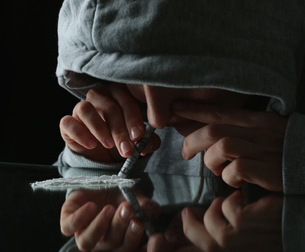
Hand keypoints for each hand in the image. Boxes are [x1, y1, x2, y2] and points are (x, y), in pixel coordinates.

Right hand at [59, 83, 159, 162]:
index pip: (125, 99)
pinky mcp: (68, 123)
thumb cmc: (123, 142)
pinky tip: (92, 145)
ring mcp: (81, 109)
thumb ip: (146, 141)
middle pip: (108, 106)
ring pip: (86, 108)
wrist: (103, 158)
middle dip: (119, 130)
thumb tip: (146, 142)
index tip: (138, 136)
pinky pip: (68, 122)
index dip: (132, 118)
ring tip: (108, 145)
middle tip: (126, 149)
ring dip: (99, 128)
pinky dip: (80, 133)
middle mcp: (99, 98)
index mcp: (119, 96)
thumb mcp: (138, 143)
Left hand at [60, 188, 159, 250]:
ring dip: (99, 226)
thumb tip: (149, 210)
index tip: (139, 221)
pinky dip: (79, 218)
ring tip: (109, 208)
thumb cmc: (120, 197)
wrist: (99, 185)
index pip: (127, 247)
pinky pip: (68, 227)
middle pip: (110, 242)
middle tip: (127, 208)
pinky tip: (91, 206)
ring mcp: (83, 233)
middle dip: (120, 224)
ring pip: (86, 242)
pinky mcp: (68, 222)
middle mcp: (101, 243)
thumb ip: (145, 206)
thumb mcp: (136, 199)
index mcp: (119, 242)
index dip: (133, 236)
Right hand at [146, 191, 282, 251]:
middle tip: (186, 212)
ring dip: (216, 209)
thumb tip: (188, 225)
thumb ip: (211, 235)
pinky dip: (232, 201)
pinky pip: (225, 207)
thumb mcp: (236, 239)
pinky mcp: (241, 225)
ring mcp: (233, 241)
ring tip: (222, 202)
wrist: (296, 226)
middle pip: (195, 240)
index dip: (170, 250)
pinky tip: (241, 200)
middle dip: (188, 225)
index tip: (155, 243)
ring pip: (209, 221)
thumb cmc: (268, 235)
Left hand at [172, 101, 287, 190]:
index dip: (195, 109)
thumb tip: (211, 135)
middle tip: (185, 154)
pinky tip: (235, 182)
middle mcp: (257, 131)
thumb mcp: (265, 129)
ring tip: (217, 170)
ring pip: (221, 147)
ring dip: (211, 161)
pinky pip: (235, 170)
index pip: (220, 111)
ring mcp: (261, 150)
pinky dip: (228, 177)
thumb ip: (241, 128)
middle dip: (192, 141)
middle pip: (213, 130)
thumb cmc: (285, 147)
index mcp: (256, 119)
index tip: (174, 107)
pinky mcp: (266, 170)